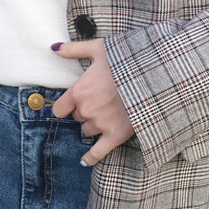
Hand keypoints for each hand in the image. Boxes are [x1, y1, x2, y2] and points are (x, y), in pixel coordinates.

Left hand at [50, 39, 134, 164]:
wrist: (155, 75)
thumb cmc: (127, 59)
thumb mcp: (99, 48)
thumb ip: (74, 49)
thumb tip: (54, 47)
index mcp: (79, 91)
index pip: (60, 109)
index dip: (66, 106)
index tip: (73, 104)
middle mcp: (87, 110)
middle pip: (77, 118)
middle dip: (86, 110)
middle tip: (101, 100)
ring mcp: (101, 124)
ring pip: (87, 131)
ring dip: (94, 125)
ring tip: (108, 113)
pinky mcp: (116, 135)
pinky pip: (98, 152)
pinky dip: (90, 157)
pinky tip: (84, 161)